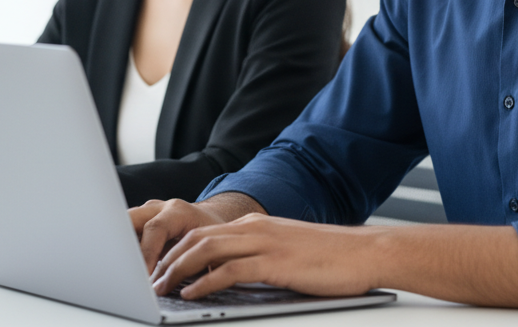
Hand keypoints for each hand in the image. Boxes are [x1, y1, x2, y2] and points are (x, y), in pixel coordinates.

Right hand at [131, 194, 259, 274]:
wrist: (210, 220)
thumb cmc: (214, 235)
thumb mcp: (212, 248)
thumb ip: (199, 263)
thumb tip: (193, 290)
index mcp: (178, 212)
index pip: (156, 228)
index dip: (147, 252)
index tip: (143, 276)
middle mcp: (158, 209)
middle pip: (129, 220)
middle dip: (122, 245)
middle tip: (123, 272)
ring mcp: (146, 213)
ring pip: (122, 226)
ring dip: (121, 249)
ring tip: (123, 273)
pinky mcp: (139, 223)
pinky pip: (125, 234)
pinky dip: (124, 251)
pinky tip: (128, 269)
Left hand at [150, 214, 382, 299]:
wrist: (365, 252)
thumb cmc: (330, 257)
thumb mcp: (284, 251)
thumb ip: (256, 257)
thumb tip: (227, 275)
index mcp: (255, 224)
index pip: (204, 232)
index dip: (176, 250)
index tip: (160, 268)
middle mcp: (254, 227)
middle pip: (197, 238)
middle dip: (169, 260)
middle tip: (151, 280)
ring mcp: (264, 242)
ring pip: (206, 250)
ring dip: (178, 270)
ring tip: (162, 288)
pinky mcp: (274, 262)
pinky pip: (229, 271)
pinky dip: (204, 283)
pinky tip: (192, 294)